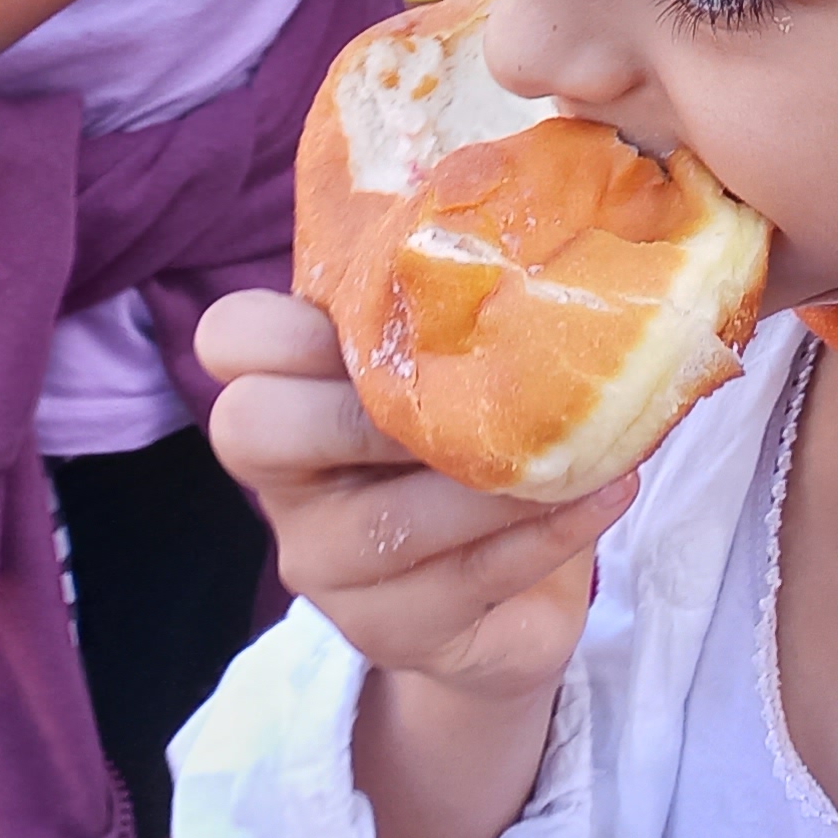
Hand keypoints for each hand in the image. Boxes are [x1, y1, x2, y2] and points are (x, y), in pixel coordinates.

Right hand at [197, 289, 632, 699]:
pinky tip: (607, 491)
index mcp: (289, 393)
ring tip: (584, 447)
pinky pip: (466, 579)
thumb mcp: (455, 373)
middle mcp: (287, 481)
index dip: (287, 319)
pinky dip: (547, 532)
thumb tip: (546, 204)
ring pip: (384, 522)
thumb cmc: (478, 448)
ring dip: (494, 484)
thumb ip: (456, 313)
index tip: (394, 304)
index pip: (230, 339)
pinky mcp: (389, 632)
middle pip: (252, 428)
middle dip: (367, 407)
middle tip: (477, 391)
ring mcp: (325, 565)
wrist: (509, 602)